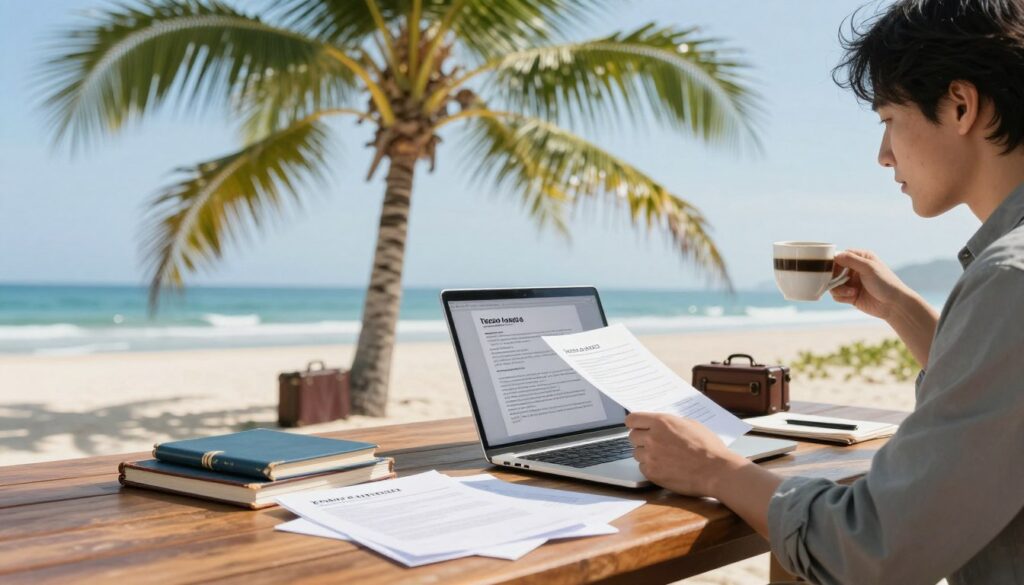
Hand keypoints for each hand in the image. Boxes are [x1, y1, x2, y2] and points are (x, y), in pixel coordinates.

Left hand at [625, 412, 744, 495]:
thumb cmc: (709, 448)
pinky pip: (643, 468)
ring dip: (646, 454)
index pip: (632, 419)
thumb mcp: (691, 424)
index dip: (635, 424)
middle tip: (655, 444)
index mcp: (661, 422)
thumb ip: (671, 423)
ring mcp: (650, 456)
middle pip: (632, 437)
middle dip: (642, 439)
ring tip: (663, 457)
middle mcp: (652, 438)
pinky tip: (665, 467)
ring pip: (637, 453)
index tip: (638, 427)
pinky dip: (651, 468)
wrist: (716, 471)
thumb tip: (660, 425)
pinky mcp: (652, 473)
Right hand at [830, 249, 909, 320]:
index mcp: (861, 258)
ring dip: (839, 289)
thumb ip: (850, 259)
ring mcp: (852, 282)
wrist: (893, 304)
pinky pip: (837, 295)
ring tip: (852, 292)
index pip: (840, 256)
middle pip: (833, 271)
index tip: (833, 270)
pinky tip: (853, 297)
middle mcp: (855, 269)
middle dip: (834, 278)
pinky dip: (842, 296)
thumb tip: (834, 256)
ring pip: (833, 284)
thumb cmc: (885, 283)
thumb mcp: (868, 267)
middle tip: (840, 282)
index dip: (834, 263)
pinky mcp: (850, 295)